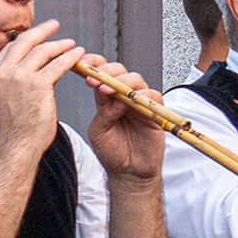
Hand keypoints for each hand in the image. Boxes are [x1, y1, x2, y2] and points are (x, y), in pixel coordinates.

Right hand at [0, 23, 81, 160]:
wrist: (16, 146)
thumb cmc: (14, 129)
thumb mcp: (4, 98)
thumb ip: (12, 81)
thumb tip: (32, 67)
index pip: (11, 48)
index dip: (27, 39)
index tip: (38, 35)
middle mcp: (3, 72)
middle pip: (25, 41)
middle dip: (42, 30)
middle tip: (54, 25)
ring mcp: (19, 77)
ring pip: (43, 51)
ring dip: (60, 45)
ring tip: (72, 44)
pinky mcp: (38, 84)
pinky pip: (58, 64)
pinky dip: (70, 57)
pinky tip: (78, 55)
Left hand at [78, 57, 166, 179]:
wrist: (128, 173)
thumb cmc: (112, 153)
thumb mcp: (98, 131)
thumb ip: (103, 113)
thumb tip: (112, 96)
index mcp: (106, 99)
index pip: (101, 74)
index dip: (93, 66)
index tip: (83, 64)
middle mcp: (123, 98)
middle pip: (119, 72)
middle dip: (107, 71)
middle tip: (95, 78)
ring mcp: (139, 103)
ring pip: (136, 80)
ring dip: (122, 80)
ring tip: (108, 89)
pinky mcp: (154, 112)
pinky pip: (154, 96)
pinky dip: (144, 94)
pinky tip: (132, 98)